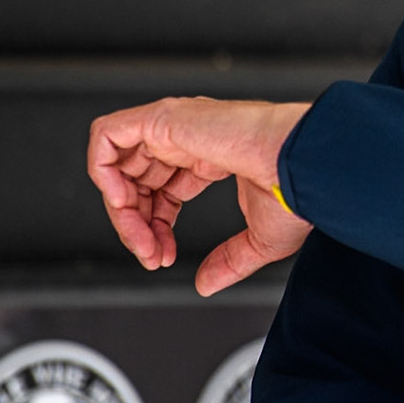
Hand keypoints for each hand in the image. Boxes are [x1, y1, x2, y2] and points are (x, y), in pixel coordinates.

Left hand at [86, 97, 312, 295]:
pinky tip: (125, 203)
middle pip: (136, 181)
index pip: (163, 190)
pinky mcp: (162, 118)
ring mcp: (174, 126)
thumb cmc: (295, 188)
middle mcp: (189, 139)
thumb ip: (229, 260)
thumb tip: (206, 284)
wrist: (301, 164)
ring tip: (138, 235)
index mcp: (212, 157)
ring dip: (118, 206)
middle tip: (150, 253)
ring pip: (116, 162)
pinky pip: (106, 136)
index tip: (164, 255)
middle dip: (135, 224)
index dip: (155, 227)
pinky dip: (102, 171)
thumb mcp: (261, 239)